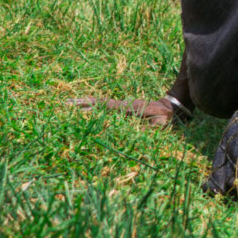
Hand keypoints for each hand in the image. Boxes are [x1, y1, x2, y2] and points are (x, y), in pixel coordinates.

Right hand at [69, 96, 186, 128]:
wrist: (174, 106)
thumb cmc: (167, 118)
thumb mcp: (160, 125)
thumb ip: (150, 129)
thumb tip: (137, 134)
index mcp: (127, 108)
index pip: (104, 106)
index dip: (90, 106)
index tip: (75, 105)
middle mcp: (123, 105)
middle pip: (99, 103)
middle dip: (82, 104)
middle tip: (64, 104)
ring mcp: (124, 105)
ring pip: (101, 105)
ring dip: (86, 105)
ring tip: (69, 106)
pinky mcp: (125, 108)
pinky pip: (107, 108)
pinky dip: (95, 108)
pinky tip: (88, 112)